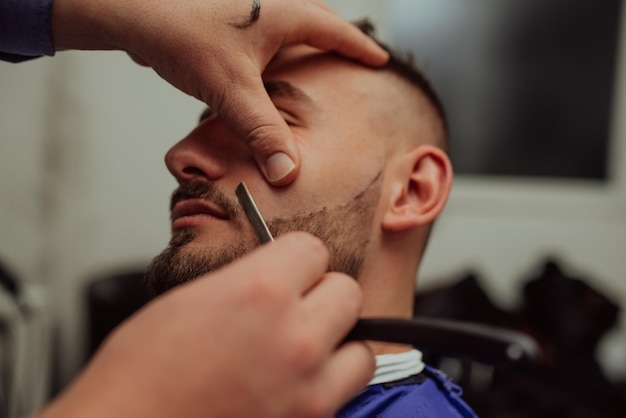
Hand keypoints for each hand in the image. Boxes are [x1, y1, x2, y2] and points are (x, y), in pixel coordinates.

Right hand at [35, 233, 373, 417]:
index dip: (296, 260)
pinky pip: (345, 393)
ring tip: (304, 351)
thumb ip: (248, 285)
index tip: (288, 271)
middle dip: (322, 296)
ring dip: (337, 344)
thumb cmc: (139, 374)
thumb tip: (277, 283)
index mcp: (261, 290)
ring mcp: (308, 387)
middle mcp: (295, 336)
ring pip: (362, 348)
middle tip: (296, 310)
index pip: (314, 250)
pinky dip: (329, 386)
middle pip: (347, 292)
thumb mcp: (191, 301)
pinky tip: (295, 385)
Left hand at [51, 0, 388, 184]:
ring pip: (288, 24)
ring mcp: (246, 10)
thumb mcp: (233, 90)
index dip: (360, 49)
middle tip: (351, 58)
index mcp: (283, 14)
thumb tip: (286, 171)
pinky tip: (265, 68)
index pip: (336, 31)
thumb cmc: (184, 36)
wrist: (134, 12)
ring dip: (304, 41)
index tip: (379, 61)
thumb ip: (263, 133)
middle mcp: (269, 5)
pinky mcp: (225, 19)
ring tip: (314, 63)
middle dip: (336, 39)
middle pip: (316, 19)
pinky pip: (263, 33)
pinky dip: (275, 47)